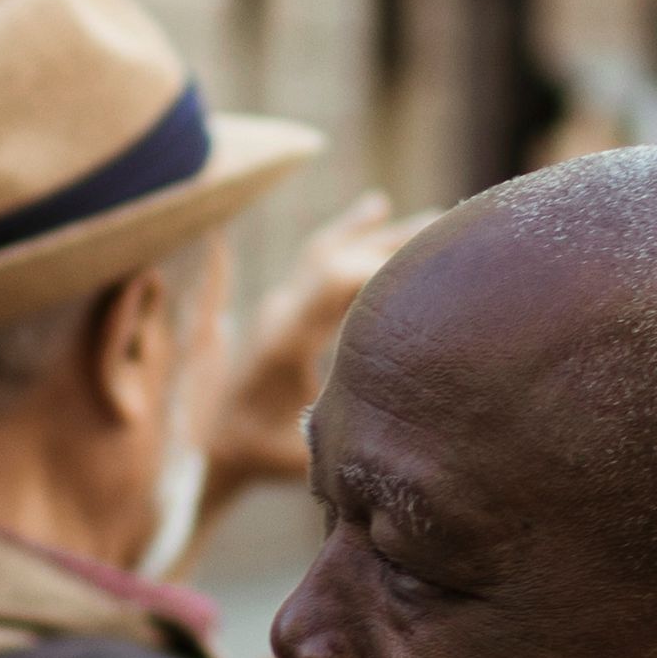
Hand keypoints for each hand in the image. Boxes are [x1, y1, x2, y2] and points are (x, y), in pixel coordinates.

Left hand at [193, 193, 414, 506]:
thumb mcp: (305, 448)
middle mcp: (282, 310)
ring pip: (329, 249)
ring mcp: (281, 304)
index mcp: (287, 338)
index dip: (380, 268)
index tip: (432, 272)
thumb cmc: (260, 449)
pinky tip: (378, 208)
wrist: (211, 438)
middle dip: (390, 242)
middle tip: (445, 228)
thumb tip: (401, 422)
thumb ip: (347, 426)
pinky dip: (351, 231)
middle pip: (337, 256)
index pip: (334, 280)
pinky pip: (319, 257)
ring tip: (426, 214)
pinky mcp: (284, 307)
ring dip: (373, 229)